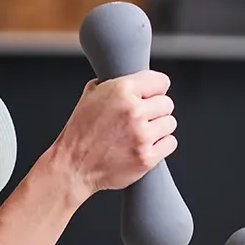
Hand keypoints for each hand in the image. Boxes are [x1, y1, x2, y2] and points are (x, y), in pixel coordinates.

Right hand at [45, 71, 176, 197]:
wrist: (73, 166)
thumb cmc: (80, 132)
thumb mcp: (90, 95)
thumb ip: (114, 83)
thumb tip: (133, 79)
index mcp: (121, 90)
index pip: (161, 81)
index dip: (156, 89)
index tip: (152, 95)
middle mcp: (134, 111)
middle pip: (167, 103)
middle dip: (156, 110)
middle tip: (142, 118)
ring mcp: (142, 135)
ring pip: (170, 123)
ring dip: (159, 128)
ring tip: (141, 132)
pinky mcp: (147, 157)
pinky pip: (170, 143)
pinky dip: (161, 145)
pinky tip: (145, 145)